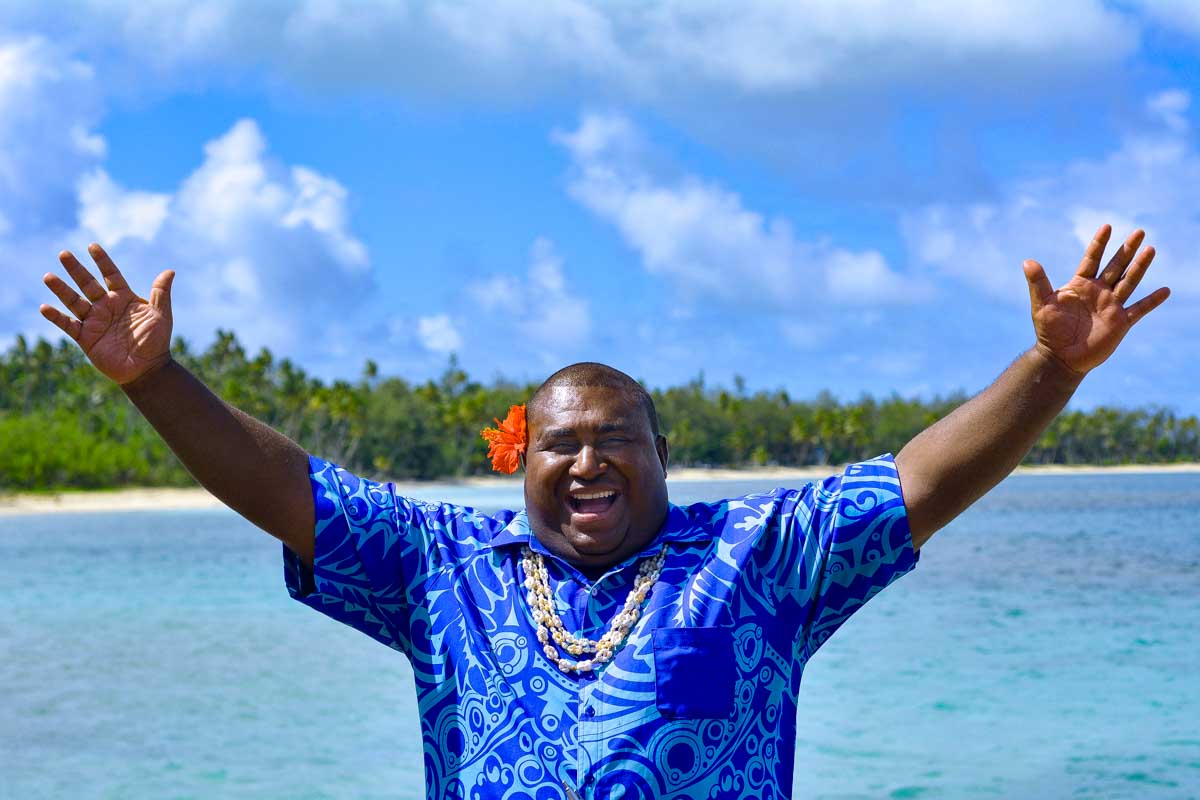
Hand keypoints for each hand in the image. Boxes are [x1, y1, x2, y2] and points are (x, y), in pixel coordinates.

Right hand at [40, 243, 175, 385]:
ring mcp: (94, 321)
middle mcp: (106, 306)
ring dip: (61, 289)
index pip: (110, 275)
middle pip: (87, 284)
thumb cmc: (156, 341)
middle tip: (64, 254)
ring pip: (74, 301)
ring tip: (48, 276)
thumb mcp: (161, 315)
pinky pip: (68, 325)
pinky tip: (44, 307)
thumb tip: (170, 271)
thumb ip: (161, 294)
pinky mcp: (85, 337)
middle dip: (76, 269)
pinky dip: (56, 317)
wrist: (147, 368)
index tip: (92, 246)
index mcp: (124, 298)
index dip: (102, 261)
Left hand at [1023, 225, 1169, 376]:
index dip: (1099, 244)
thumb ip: (1038, 283)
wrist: (1060, 357)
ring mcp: (1111, 306)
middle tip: (1139, 231)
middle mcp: (1098, 292)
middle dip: (1127, 249)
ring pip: (1129, 282)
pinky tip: (1165, 291)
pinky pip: (1139, 309)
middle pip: (1116, 266)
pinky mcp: (1120, 322)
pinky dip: (1151, 301)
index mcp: (1080, 285)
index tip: (1107, 226)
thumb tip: (1028, 262)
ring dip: (1140, 266)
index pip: (1092, 259)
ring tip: (1151, 249)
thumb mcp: (1042, 304)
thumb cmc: (1048, 331)